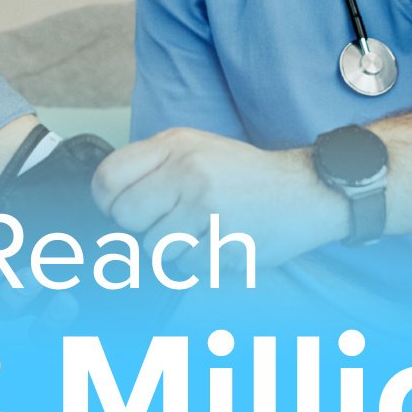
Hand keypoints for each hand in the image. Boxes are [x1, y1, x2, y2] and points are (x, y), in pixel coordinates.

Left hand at [91, 127, 348, 271]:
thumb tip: (109, 202)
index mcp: (174, 145)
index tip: (122, 209)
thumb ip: (153, 167)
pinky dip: (197, 263)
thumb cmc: (242, 175)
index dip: (108, 201)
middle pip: (125, 216)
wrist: (303, 189)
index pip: (108, 177)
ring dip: (170, 249)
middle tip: (165, 224)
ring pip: (152, 247)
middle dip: (139, 229)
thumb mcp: (195, 149)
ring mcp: (205, 205)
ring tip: (196, 233)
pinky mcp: (224, 239)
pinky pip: (185, 265)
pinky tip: (217, 244)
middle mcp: (186, 170)